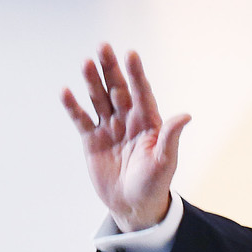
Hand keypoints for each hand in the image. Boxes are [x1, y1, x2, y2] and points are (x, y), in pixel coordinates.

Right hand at [61, 44, 190, 232]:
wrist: (134, 205)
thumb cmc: (154, 184)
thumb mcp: (165, 161)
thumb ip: (170, 137)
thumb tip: (186, 116)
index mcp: (148, 122)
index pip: (141, 92)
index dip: (136, 74)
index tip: (131, 54)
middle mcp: (127, 120)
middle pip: (117, 89)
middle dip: (110, 69)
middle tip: (103, 46)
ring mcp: (109, 129)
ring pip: (99, 99)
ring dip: (92, 82)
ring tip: (86, 62)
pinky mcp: (93, 140)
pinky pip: (82, 120)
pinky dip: (73, 107)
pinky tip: (66, 91)